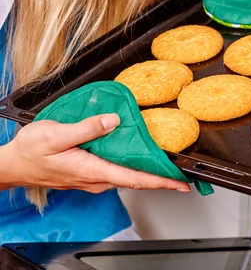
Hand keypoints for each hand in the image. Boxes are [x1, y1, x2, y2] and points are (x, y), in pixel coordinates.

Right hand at [1, 114, 189, 193]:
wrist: (13, 164)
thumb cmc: (31, 151)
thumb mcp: (57, 134)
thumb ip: (88, 128)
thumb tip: (114, 121)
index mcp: (91, 170)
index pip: (133, 178)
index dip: (159, 181)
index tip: (179, 182)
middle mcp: (95, 178)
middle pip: (134, 179)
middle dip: (159, 177)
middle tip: (181, 170)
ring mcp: (91, 177)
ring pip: (125, 175)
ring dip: (146, 170)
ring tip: (165, 161)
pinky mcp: (88, 172)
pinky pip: (115, 170)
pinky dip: (131, 164)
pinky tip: (136, 152)